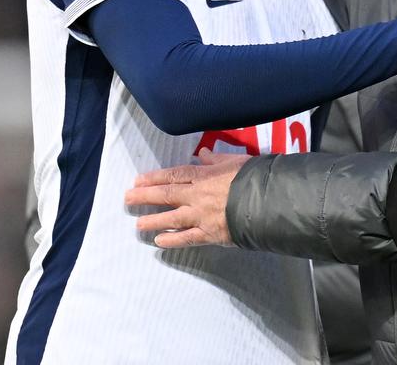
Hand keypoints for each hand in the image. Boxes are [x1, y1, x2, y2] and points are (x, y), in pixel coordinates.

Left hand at [124, 149, 250, 247]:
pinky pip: (187, 238)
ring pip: (172, 218)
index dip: (154, 177)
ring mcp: (202, 216)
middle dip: (145, 196)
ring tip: (138, 224)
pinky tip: (159, 241)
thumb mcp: (236, 161)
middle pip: (167, 194)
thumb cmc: (254, 177)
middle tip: (127, 199)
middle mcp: (198, 195)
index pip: (174, 175)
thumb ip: (217, 159)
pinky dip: (172, 240)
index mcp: (204, 175)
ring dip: (153, 220)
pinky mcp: (210, 234)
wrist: (268, 200)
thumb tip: (202, 154)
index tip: (138, 180)